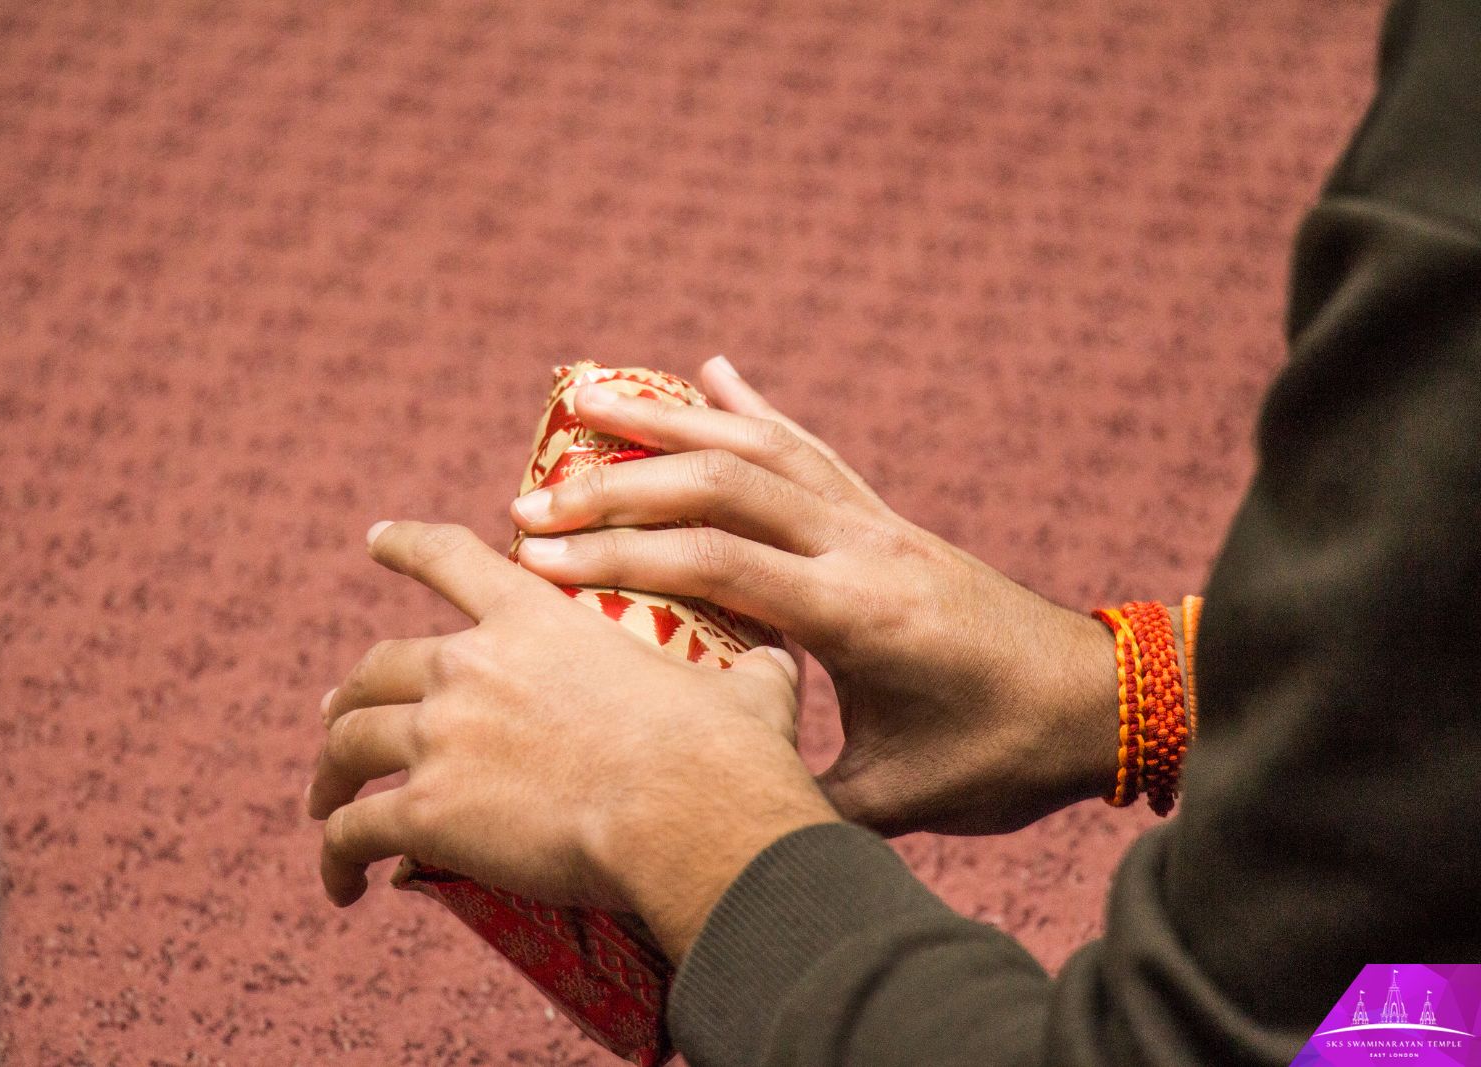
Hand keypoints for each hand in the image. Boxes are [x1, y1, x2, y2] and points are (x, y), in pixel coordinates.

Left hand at [307, 519, 838, 961]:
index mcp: (534, 620)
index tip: (373, 539)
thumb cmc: (723, 751)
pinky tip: (340, 881)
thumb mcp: (743, 687)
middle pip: (376, 665)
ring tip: (324, 802)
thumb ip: (748, 667)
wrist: (689, 815)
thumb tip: (781, 661)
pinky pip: (356, 830)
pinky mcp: (429, 810)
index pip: (447, 557)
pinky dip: (337, 855)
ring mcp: (442, 735)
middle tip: (338, 714)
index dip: (403, 544)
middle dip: (349, 693)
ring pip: (349, 743)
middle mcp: (471, 666)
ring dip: (329, 772)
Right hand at [508, 356, 1121, 835]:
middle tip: (533, 494)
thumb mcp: (898, 799)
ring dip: (670, 421)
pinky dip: (755, 409)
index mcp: (858, 614)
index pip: (717, 566)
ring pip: (762, 448)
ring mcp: (877, 522)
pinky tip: (713, 374)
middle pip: (724, 487)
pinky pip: (811, 449)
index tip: (536, 558)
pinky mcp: (887, 518)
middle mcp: (863, 546)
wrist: (1100, 700)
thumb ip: (801, 797)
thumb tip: (706, 807)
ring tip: (589, 400)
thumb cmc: (1002, 756)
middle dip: (619, 485)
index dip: (620, 557)